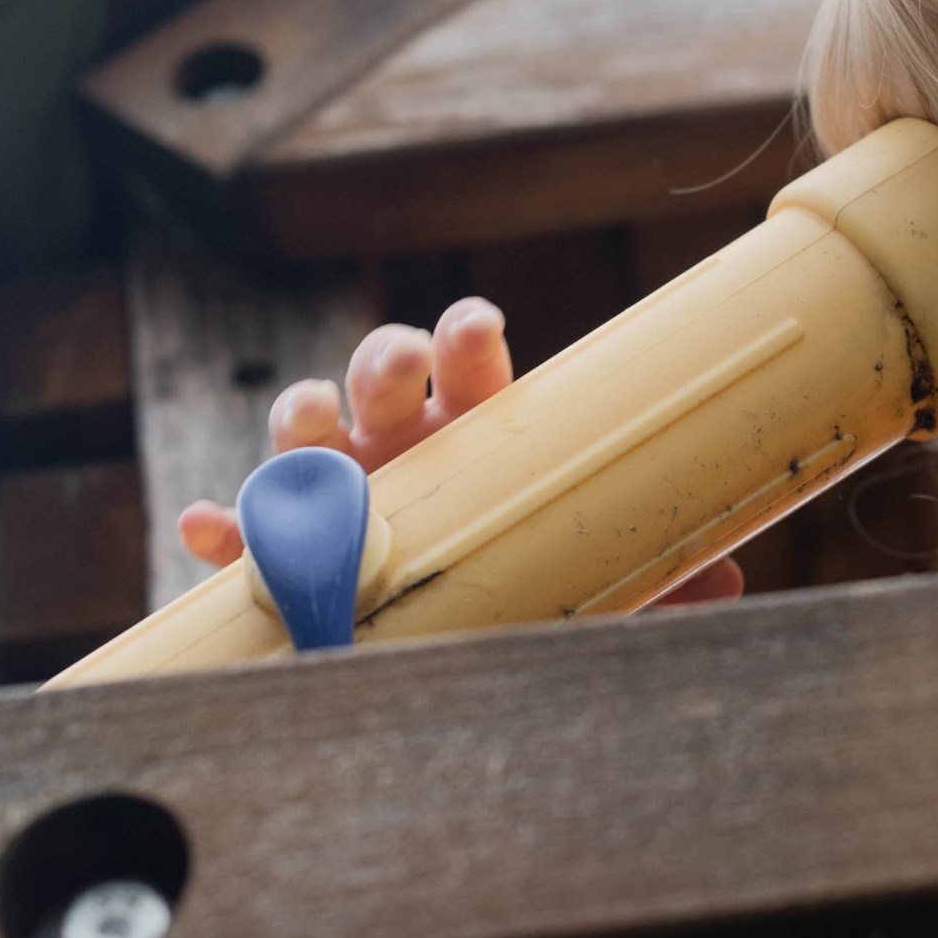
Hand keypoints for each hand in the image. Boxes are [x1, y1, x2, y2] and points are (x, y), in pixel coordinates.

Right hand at [175, 296, 746, 607]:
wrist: (448, 610)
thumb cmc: (521, 556)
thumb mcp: (583, 563)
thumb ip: (652, 572)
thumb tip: (727, 577)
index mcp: (475, 421)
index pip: (470, 358)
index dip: (466, 336)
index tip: (475, 327)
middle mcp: (400, 432)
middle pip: (379, 369)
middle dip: (383, 359)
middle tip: (396, 371)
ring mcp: (335, 475)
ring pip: (303, 423)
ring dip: (302, 418)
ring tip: (309, 429)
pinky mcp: (278, 531)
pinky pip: (241, 522)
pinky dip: (224, 522)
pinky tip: (210, 527)